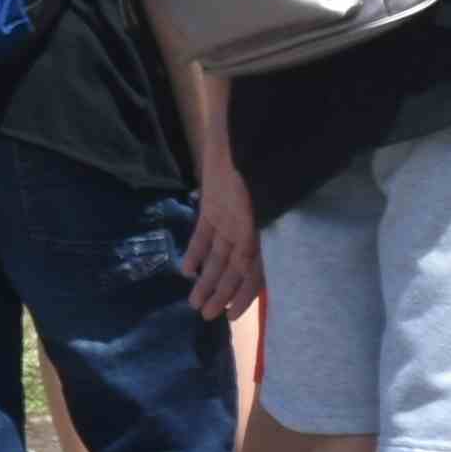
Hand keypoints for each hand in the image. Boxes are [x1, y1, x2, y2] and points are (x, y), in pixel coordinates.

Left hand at [182, 163, 263, 321]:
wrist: (242, 134)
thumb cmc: (258, 169)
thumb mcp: (259, 207)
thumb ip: (252, 240)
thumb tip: (245, 271)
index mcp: (265, 232)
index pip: (256, 273)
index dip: (244, 296)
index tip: (231, 317)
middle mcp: (249, 229)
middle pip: (234, 269)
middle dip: (221, 293)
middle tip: (206, 316)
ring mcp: (230, 217)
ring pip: (218, 255)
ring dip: (206, 278)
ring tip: (194, 302)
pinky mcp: (213, 206)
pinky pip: (204, 234)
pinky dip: (195, 252)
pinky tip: (185, 271)